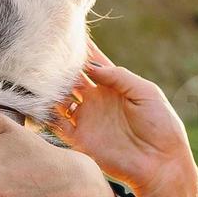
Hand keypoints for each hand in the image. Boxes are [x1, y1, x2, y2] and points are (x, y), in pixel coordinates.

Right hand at [51, 39, 194, 196]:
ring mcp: (87, 119)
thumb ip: (119, 77)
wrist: (160, 163)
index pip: (92, 62)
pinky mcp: (80, 139)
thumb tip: (91, 66)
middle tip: (44, 51)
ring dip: (49, 87)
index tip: (65, 33)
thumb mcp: (146, 93)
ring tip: (36, 73)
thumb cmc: (161, 125)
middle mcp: (96, 100)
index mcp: (114, 86)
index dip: (80, 49)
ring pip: (59, 98)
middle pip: (71, 78)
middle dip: (59, 65)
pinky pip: (56, 124)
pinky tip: (36, 101)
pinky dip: (45, 113)